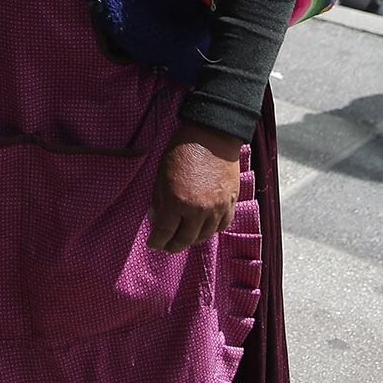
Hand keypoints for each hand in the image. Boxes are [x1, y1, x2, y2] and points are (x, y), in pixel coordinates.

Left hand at [148, 122, 242, 254]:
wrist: (211, 136)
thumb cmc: (182, 151)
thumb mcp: (161, 175)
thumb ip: (159, 201)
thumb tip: (156, 219)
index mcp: (177, 201)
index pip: (165, 232)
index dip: (157, 241)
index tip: (152, 244)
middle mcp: (198, 210)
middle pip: (185, 239)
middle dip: (173, 246)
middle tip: (167, 246)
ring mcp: (217, 208)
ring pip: (205, 236)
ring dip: (192, 240)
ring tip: (184, 238)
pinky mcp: (230, 203)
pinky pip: (222, 226)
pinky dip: (212, 231)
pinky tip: (204, 229)